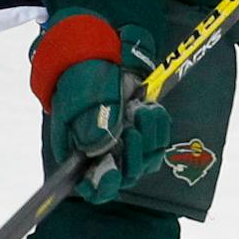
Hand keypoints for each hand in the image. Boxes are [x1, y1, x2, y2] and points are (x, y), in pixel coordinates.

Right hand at [28, 10, 171, 203]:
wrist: (97, 52)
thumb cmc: (82, 75)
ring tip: (142, 111)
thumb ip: (92, 123)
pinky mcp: (143, 135)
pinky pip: (159, 144)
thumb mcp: (83, 96)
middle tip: (132, 129)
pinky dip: (159, 129)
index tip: (111, 171)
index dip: (101, 186)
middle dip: (133, 155)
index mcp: (78, 152)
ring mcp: (124, 145)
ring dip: (149, 139)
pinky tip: (151, 110)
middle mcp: (102, 154)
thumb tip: (101, 149)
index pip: (90, 186)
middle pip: (124, 176)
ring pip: (145, 162)